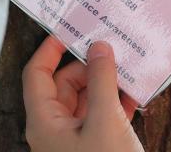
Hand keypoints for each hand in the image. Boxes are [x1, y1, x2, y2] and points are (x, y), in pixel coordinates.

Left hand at [23, 37, 142, 151]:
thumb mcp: (105, 120)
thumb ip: (101, 81)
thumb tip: (99, 48)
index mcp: (44, 122)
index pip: (37, 74)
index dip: (51, 50)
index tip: (70, 31)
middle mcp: (54, 129)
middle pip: (64, 85)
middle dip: (88, 66)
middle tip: (110, 51)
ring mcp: (73, 139)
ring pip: (85, 100)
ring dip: (106, 85)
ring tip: (127, 71)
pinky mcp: (93, 147)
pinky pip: (100, 117)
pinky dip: (115, 104)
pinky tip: (134, 95)